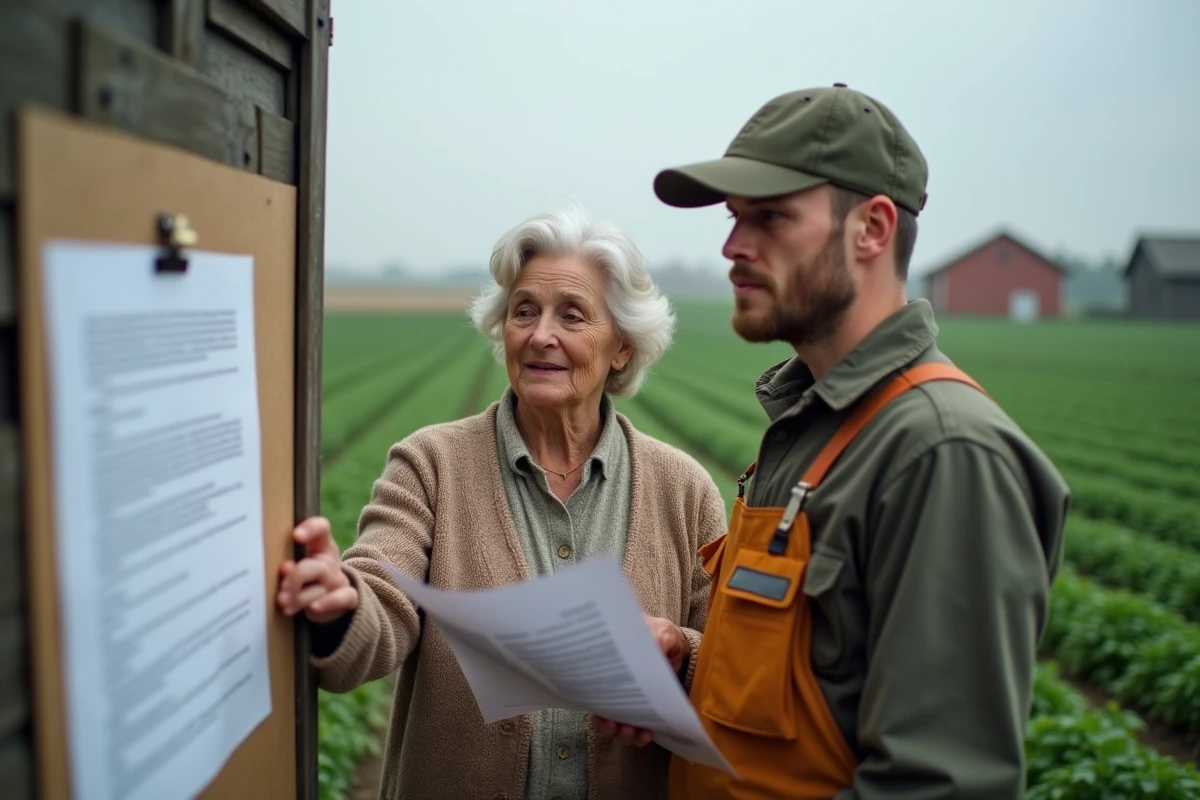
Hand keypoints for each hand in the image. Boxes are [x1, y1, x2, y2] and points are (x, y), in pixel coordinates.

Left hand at [276, 516, 357, 623]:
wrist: (333, 598)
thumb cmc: (306, 578)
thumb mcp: (297, 566)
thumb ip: (290, 565)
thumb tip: (285, 568)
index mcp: (320, 546)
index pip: (322, 529)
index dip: (311, 529)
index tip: (296, 536)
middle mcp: (331, 561)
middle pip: (316, 565)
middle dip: (296, 578)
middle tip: (281, 590)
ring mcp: (339, 580)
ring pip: (320, 587)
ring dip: (299, 597)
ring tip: (283, 603)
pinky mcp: (348, 597)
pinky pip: (343, 598)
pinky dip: (329, 602)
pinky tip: (313, 607)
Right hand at [589, 614, 687, 746]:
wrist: (677, 647)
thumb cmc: (662, 636)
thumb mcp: (662, 632)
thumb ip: (661, 637)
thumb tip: (657, 644)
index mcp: (612, 665)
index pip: (594, 686)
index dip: (594, 703)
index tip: (601, 714)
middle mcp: (614, 685)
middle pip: (601, 710)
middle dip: (606, 725)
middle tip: (616, 727)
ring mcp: (628, 699)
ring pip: (617, 724)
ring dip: (623, 734)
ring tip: (634, 734)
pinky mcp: (643, 710)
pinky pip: (636, 728)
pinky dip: (639, 736)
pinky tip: (647, 734)